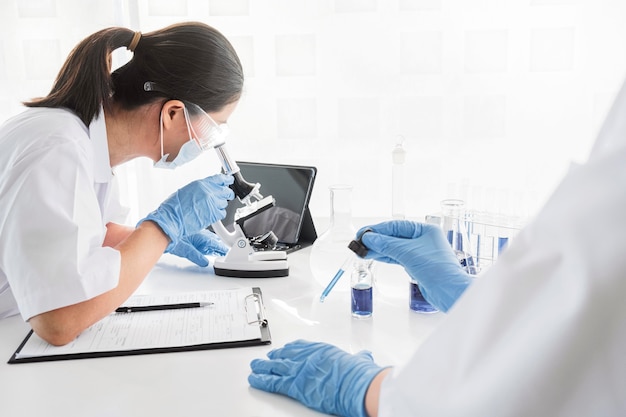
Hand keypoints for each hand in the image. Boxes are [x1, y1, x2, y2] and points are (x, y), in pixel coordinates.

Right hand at [138, 174, 233, 250]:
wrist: (172, 219)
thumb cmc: (175, 207)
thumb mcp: (187, 190)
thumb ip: (201, 188)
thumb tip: (208, 188)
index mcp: (202, 184)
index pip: (220, 179)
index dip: (227, 180)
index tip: (229, 181)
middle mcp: (209, 192)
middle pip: (226, 191)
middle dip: (227, 194)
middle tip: (226, 196)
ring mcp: (212, 203)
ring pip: (225, 202)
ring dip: (221, 204)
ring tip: (212, 207)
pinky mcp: (214, 214)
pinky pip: (223, 213)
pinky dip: (219, 214)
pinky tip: (212, 214)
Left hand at [166, 229, 228, 266]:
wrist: (163, 232)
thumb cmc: (173, 238)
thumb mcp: (186, 250)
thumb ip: (196, 257)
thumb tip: (205, 262)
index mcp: (202, 238)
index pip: (216, 245)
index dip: (222, 249)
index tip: (228, 252)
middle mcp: (201, 236)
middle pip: (214, 242)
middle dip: (220, 247)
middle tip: (226, 252)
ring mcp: (197, 236)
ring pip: (210, 240)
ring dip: (215, 244)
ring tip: (220, 249)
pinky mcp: (193, 237)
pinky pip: (204, 240)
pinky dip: (208, 243)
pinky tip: (208, 246)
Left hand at [249, 340, 384, 416]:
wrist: (356, 384)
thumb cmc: (359, 374)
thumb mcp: (360, 361)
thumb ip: (359, 359)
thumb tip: (365, 357)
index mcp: (321, 350)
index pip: (301, 347)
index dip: (290, 349)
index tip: (285, 349)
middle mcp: (307, 357)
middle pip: (286, 355)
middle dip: (275, 357)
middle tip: (267, 358)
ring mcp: (299, 370)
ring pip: (275, 367)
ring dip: (263, 367)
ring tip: (255, 366)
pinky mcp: (294, 385)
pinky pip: (273, 382)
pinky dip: (262, 381)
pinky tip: (254, 380)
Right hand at [359, 220, 471, 311]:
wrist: (449, 292)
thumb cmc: (438, 270)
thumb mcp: (408, 253)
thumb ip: (387, 244)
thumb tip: (370, 238)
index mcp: (425, 230)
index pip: (396, 226)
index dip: (378, 230)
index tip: (363, 233)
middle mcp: (423, 239)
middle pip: (394, 236)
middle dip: (376, 240)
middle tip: (359, 243)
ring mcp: (420, 253)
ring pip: (394, 248)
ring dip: (378, 249)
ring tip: (362, 251)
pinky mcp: (417, 265)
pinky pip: (397, 257)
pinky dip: (386, 257)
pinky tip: (374, 255)